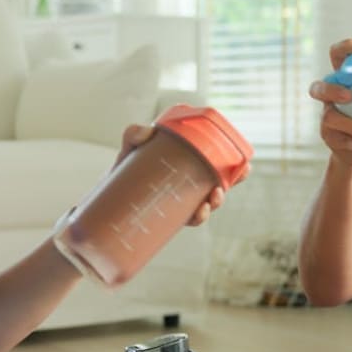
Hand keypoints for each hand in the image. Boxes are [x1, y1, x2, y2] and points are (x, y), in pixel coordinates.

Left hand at [114, 124, 248, 226]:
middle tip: (239, 176)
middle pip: (219, 183)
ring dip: (216, 202)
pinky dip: (199, 217)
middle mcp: (188, 184)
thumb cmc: (121, 172)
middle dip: (234, 182)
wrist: (105, 201)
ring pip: (208, 203)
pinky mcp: (171, 218)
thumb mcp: (128, 150)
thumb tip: (146, 132)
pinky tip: (199, 212)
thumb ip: (134, 135)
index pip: (215, 164)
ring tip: (213, 198)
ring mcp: (180, 201)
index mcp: (186, 165)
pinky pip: (191, 219)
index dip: (235, 167)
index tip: (246, 166)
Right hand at [309, 39, 351, 166]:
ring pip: (330, 118)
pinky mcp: (331, 138)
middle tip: (350, 96)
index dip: (344, 48)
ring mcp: (328, 118)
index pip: (336, 56)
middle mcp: (330, 97)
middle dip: (333, 90)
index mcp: (344, 80)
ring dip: (349, 124)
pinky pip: (342, 142)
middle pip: (319, 88)